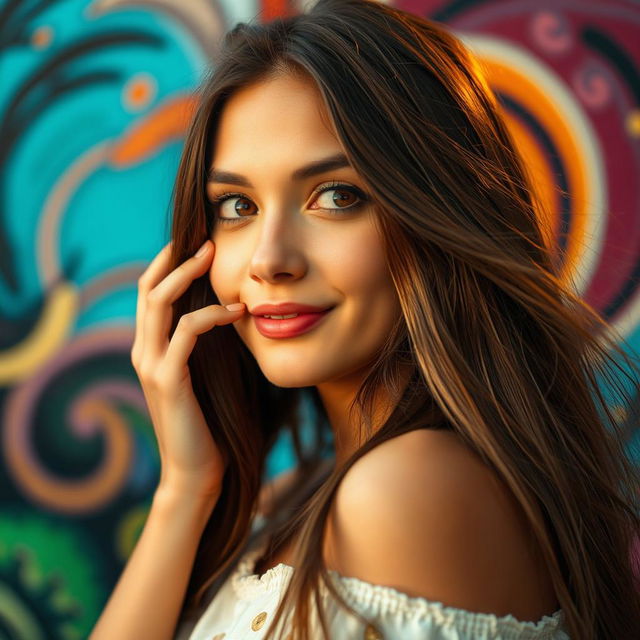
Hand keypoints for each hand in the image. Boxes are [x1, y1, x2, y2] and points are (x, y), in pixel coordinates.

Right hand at [131, 239, 245, 500]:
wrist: (195, 472)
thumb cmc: (208, 423)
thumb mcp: (205, 376)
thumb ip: (205, 347)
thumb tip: (230, 313)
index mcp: (150, 348)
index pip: (150, 294)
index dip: (168, 265)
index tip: (197, 243)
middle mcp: (143, 351)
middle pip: (147, 288)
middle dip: (174, 258)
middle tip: (205, 238)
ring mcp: (151, 365)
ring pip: (159, 302)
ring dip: (186, 274)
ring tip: (214, 255)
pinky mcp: (167, 379)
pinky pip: (185, 332)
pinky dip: (210, 314)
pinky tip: (237, 310)